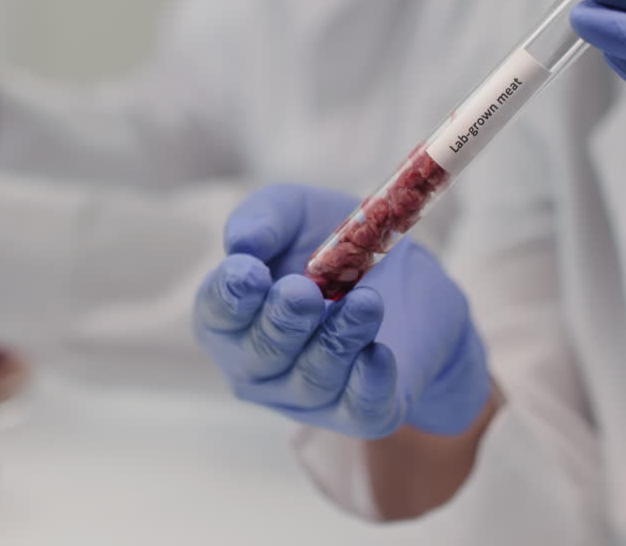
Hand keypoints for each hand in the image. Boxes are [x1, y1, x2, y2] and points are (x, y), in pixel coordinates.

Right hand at [194, 184, 488, 438]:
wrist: (409, 283)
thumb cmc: (333, 249)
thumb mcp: (297, 215)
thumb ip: (263, 218)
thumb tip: (242, 242)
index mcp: (233, 318)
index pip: (216, 316)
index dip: (229, 296)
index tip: (250, 271)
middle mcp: (260, 366)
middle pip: (260, 355)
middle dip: (281, 321)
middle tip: (303, 291)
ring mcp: (307, 396)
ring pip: (312, 377)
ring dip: (338, 338)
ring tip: (367, 301)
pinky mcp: (360, 411)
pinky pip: (359, 408)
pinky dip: (369, 383)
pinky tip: (380, 353)